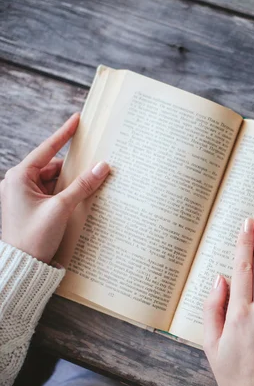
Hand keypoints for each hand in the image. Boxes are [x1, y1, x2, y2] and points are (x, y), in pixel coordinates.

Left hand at [0, 113, 109, 263]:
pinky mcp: (30, 207)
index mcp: (19, 177)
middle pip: (53, 167)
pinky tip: (79, 200)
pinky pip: (52, 193)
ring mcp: (23, 195)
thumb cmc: (33, 237)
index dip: (64, 134)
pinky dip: (66, 194)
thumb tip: (102, 167)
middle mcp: (18, 183)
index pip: (47, 149)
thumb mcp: (61, 208)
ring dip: (71, 184)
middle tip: (95, 167)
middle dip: (73, 170)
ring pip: (54, 181)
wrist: (22, 266)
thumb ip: (83, 185)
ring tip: (88, 189)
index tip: (77, 120)